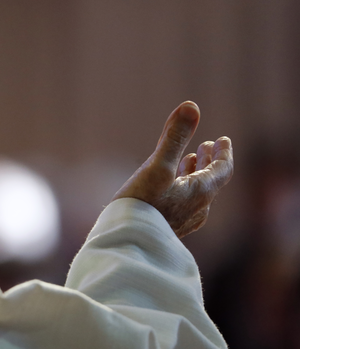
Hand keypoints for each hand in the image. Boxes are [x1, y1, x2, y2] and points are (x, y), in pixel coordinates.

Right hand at [112, 101, 233, 237]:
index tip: (223, 139)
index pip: (223, 170)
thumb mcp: (158, 166)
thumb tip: (191, 105)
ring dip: (195, 174)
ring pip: (196, 193)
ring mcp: (183, 221)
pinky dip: (182, 187)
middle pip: (211, 182)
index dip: (224, 153)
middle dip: (209, 161)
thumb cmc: (142, 205)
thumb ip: (174, 137)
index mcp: (201, 193)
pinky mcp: (168, 228)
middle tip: (206, 146)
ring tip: (189, 161)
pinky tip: (168, 188)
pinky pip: (183, 203)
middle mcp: (197, 208)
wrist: (126, 245)